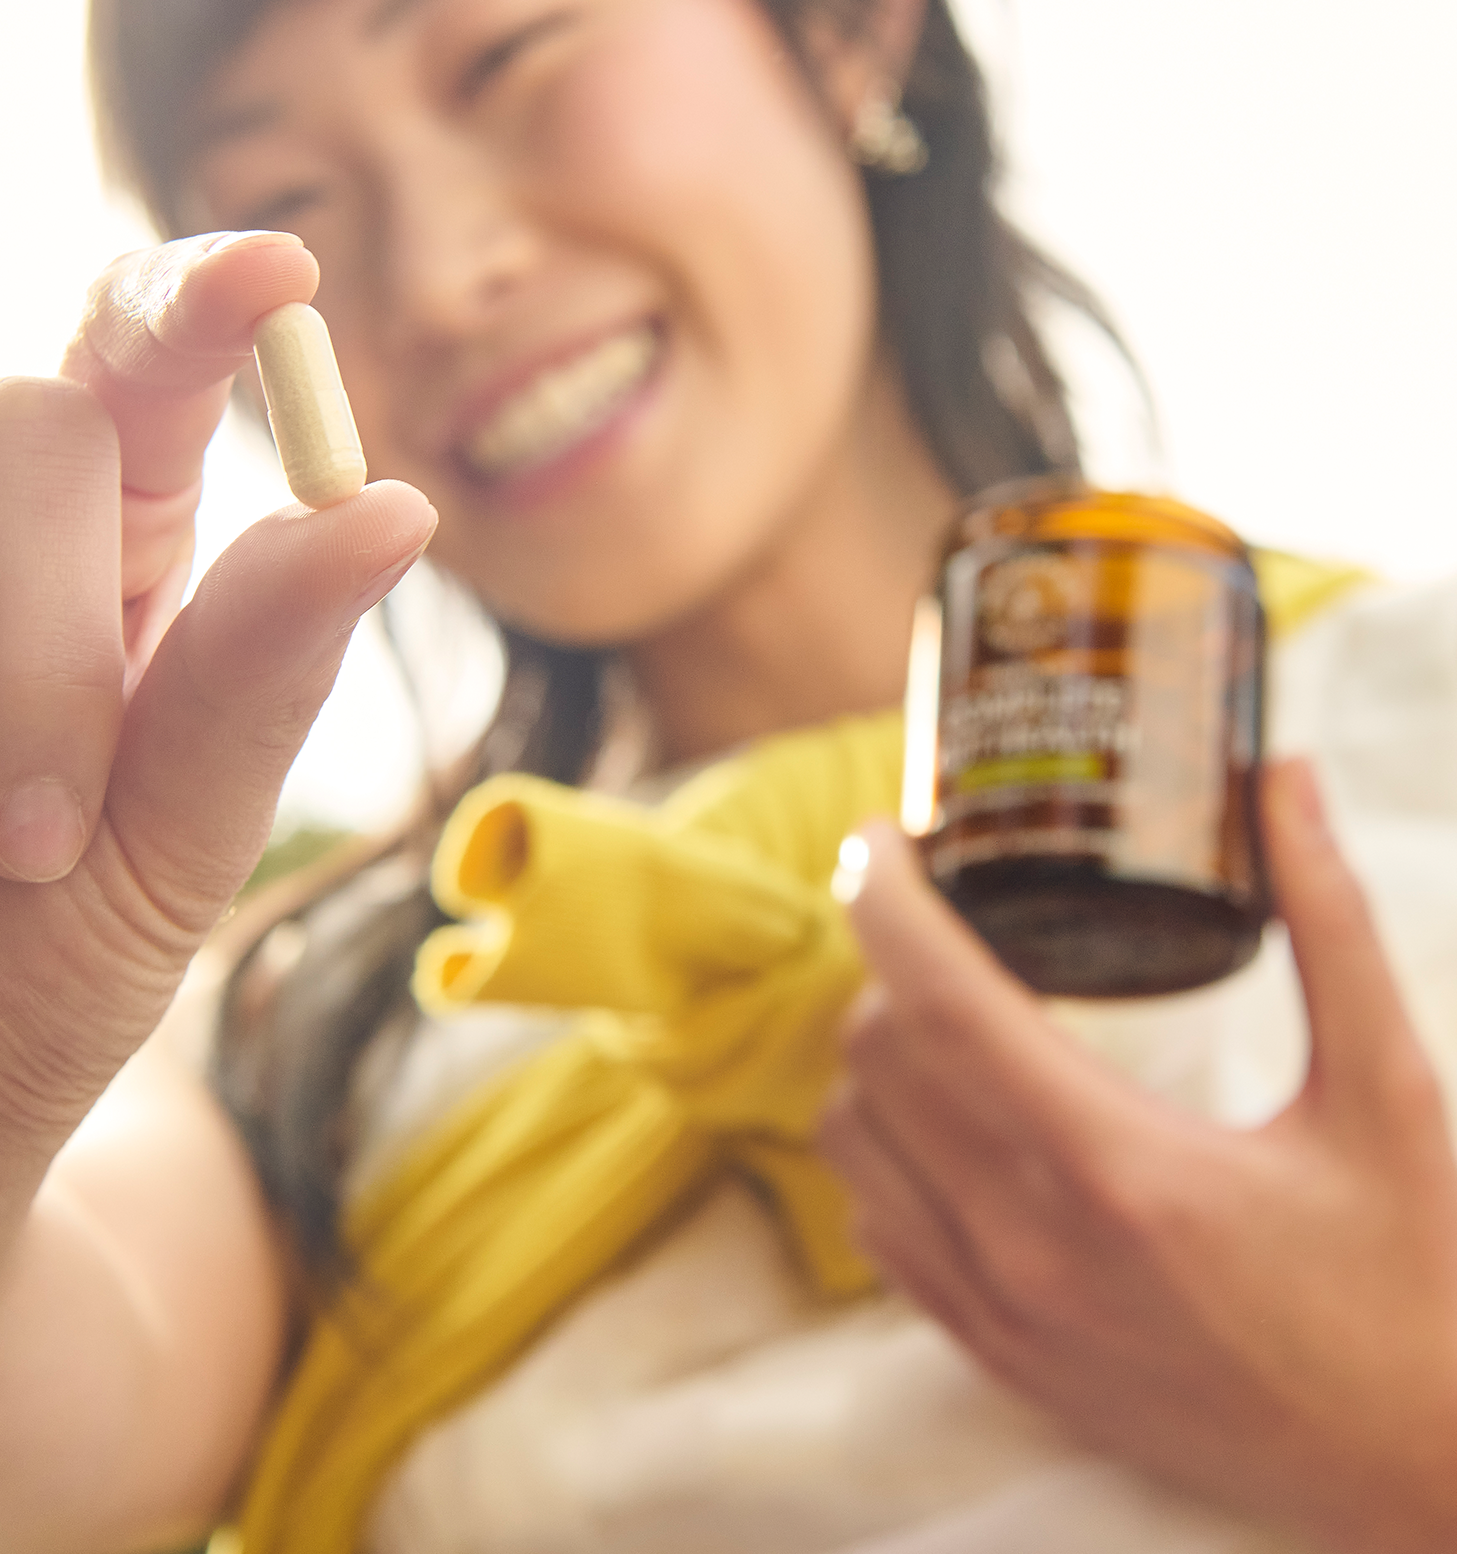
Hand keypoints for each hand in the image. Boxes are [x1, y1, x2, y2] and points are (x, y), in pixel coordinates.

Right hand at [0, 228, 431, 1397]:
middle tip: (34, 851)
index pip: (140, 363)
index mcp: (94, 546)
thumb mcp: (169, 850)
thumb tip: (391, 505)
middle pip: (19, 426)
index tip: (275, 275)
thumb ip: (257, 676)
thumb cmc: (30, 989)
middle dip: (44, 653)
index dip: (199, 305)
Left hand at [819, 763, 1456, 1553]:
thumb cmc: (1418, 1283)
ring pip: (854, 1137)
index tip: (878, 831)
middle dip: (890, 958)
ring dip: (876, 1054)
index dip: (882, 894)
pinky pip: (876, 1228)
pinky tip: (949, 1121)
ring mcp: (1002, 1313)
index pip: (938, 997)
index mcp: (1117, 1166)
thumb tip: (1277, 774)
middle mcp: (1031, 1245)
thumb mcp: (1387, 1093)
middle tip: (946, 914)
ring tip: (946, 1010)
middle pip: (878, 1051)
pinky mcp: (998, 1360)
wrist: (1427, 1478)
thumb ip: (1328, 921)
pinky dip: (884, 1152)